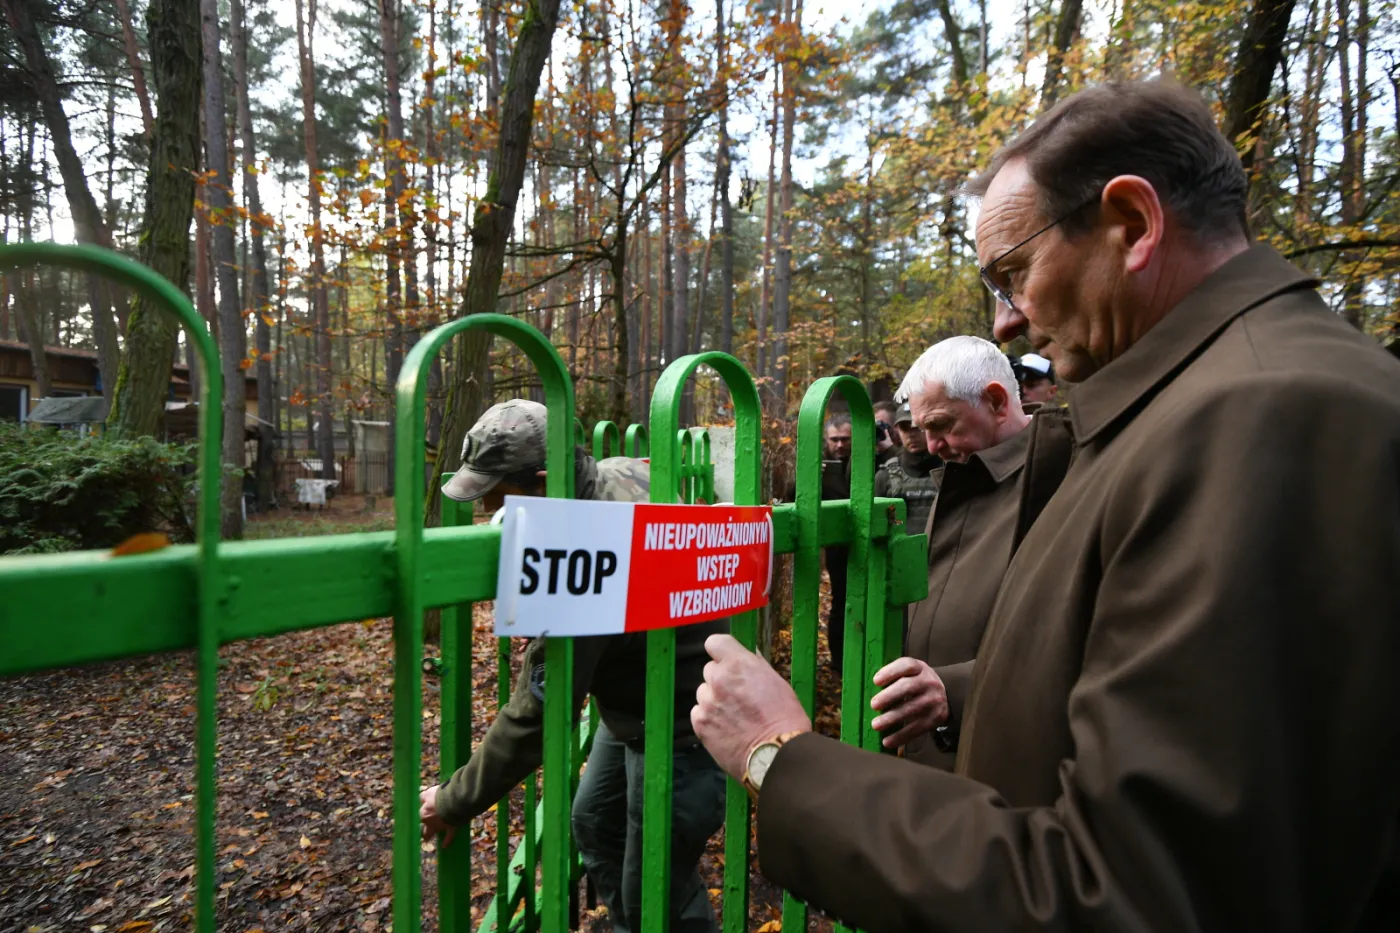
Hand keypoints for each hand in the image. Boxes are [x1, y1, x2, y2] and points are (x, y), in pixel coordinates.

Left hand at [419, 785, 456, 847]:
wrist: (453, 801)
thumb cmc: (439, 796)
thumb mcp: (428, 793)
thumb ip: (423, 797)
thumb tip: (421, 799)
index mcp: (424, 814)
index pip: (420, 815)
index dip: (423, 814)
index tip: (423, 814)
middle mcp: (430, 823)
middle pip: (424, 829)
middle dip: (423, 831)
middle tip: (423, 832)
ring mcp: (440, 826)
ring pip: (433, 833)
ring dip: (431, 835)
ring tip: (428, 839)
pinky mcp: (450, 828)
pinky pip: (448, 837)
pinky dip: (447, 841)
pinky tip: (444, 846)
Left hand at [692, 634, 811, 779]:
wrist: (776, 754)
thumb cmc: (784, 718)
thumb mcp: (777, 682)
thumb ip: (756, 666)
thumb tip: (748, 655)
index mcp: (738, 664)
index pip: (715, 642)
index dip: (720, 651)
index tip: (725, 659)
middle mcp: (718, 679)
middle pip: (710, 670)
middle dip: (721, 679)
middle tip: (737, 695)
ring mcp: (706, 702)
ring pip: (703, 692)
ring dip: (714, 699)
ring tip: (733, 716)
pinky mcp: (700, 724)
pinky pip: (698, 712)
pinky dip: (708, 718)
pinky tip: (725, 728)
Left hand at [870, 657, 947, 748]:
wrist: (945, 694)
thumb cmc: (916, 682)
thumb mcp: (910, 673)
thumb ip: (893, 677)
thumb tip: (864, 690)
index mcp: (919, 667)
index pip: (906, 665)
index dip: (890, 672)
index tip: (875, 681)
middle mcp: (929, 682)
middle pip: (908, 687)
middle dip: (889, 696)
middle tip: (873, 705)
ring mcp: (934, 700)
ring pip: (912, 709)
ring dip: (892, 719)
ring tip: (876, 725)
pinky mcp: (935, 718)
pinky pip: (917, 728)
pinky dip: (901, 736)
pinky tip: (887, 741)